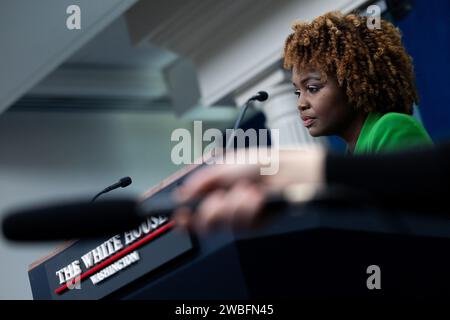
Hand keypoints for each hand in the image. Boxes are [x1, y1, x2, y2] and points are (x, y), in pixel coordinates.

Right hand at [173, 147, 324, 232]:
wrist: (286, 171)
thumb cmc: (260, 164)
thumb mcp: (223, 167)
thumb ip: (200, 182)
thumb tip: (181, 195)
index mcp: (214, 190)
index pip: (193, 210)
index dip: (184, 216)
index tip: (179, 216)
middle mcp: (224, 205)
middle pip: (204, 224)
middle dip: (210, 211)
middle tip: (219, 199)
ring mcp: (239, 216)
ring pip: (223, 224)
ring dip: (234, 205)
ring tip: (246, 190)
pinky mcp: (254, 224)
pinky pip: (242, 224)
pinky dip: (249, 208)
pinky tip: (257, 197)